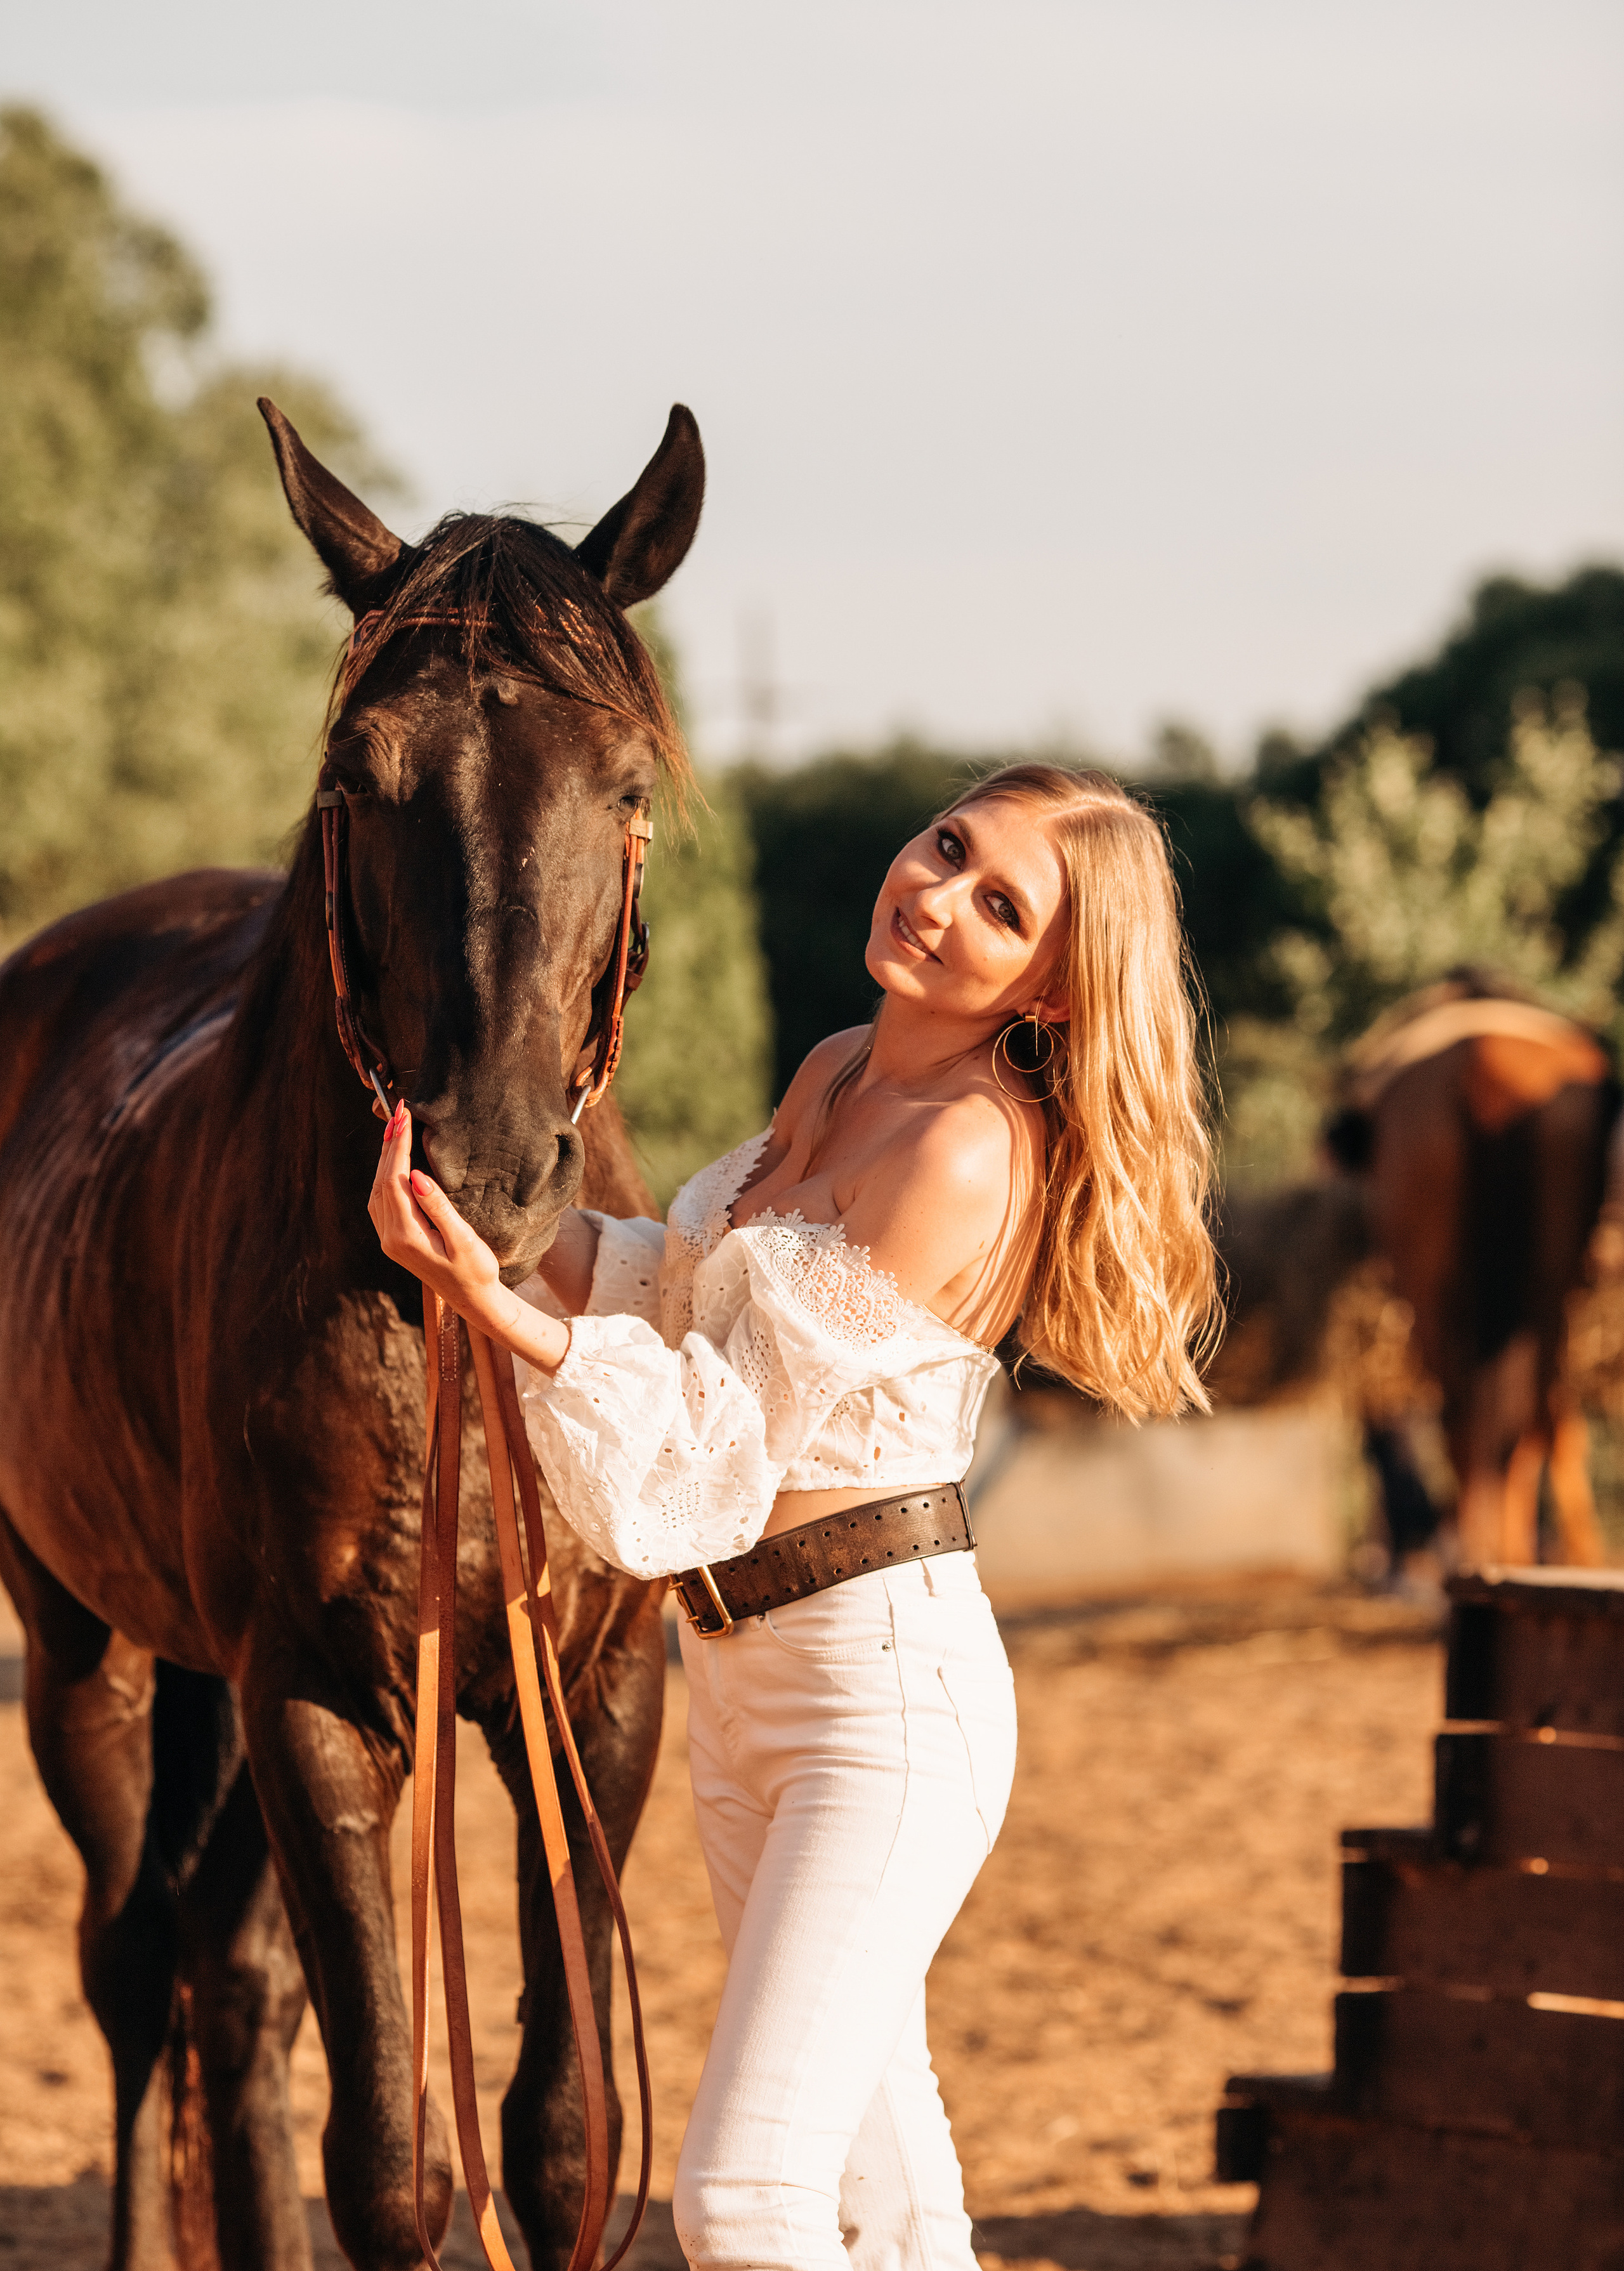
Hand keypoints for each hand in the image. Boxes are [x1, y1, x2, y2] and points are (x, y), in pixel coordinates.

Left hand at [367, 1105, 570, 1372]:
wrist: (473, 1301)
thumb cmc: (476, 1271)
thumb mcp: (463, 1240)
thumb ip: (438, 1207)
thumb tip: (415, 1174)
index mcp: (406, 1235)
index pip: (395, 1180)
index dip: (398, 1146)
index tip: (404, 1116)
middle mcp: (390, 1237)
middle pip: (382, 1181)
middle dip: (390, 1144)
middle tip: (399, 1110)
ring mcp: (389, 1239)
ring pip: (378, 1189)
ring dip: (386, 1157)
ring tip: (395, 1126)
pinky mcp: (395, 1239)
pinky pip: (383, 1199)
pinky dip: (387, 1173)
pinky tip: (395, 1160)